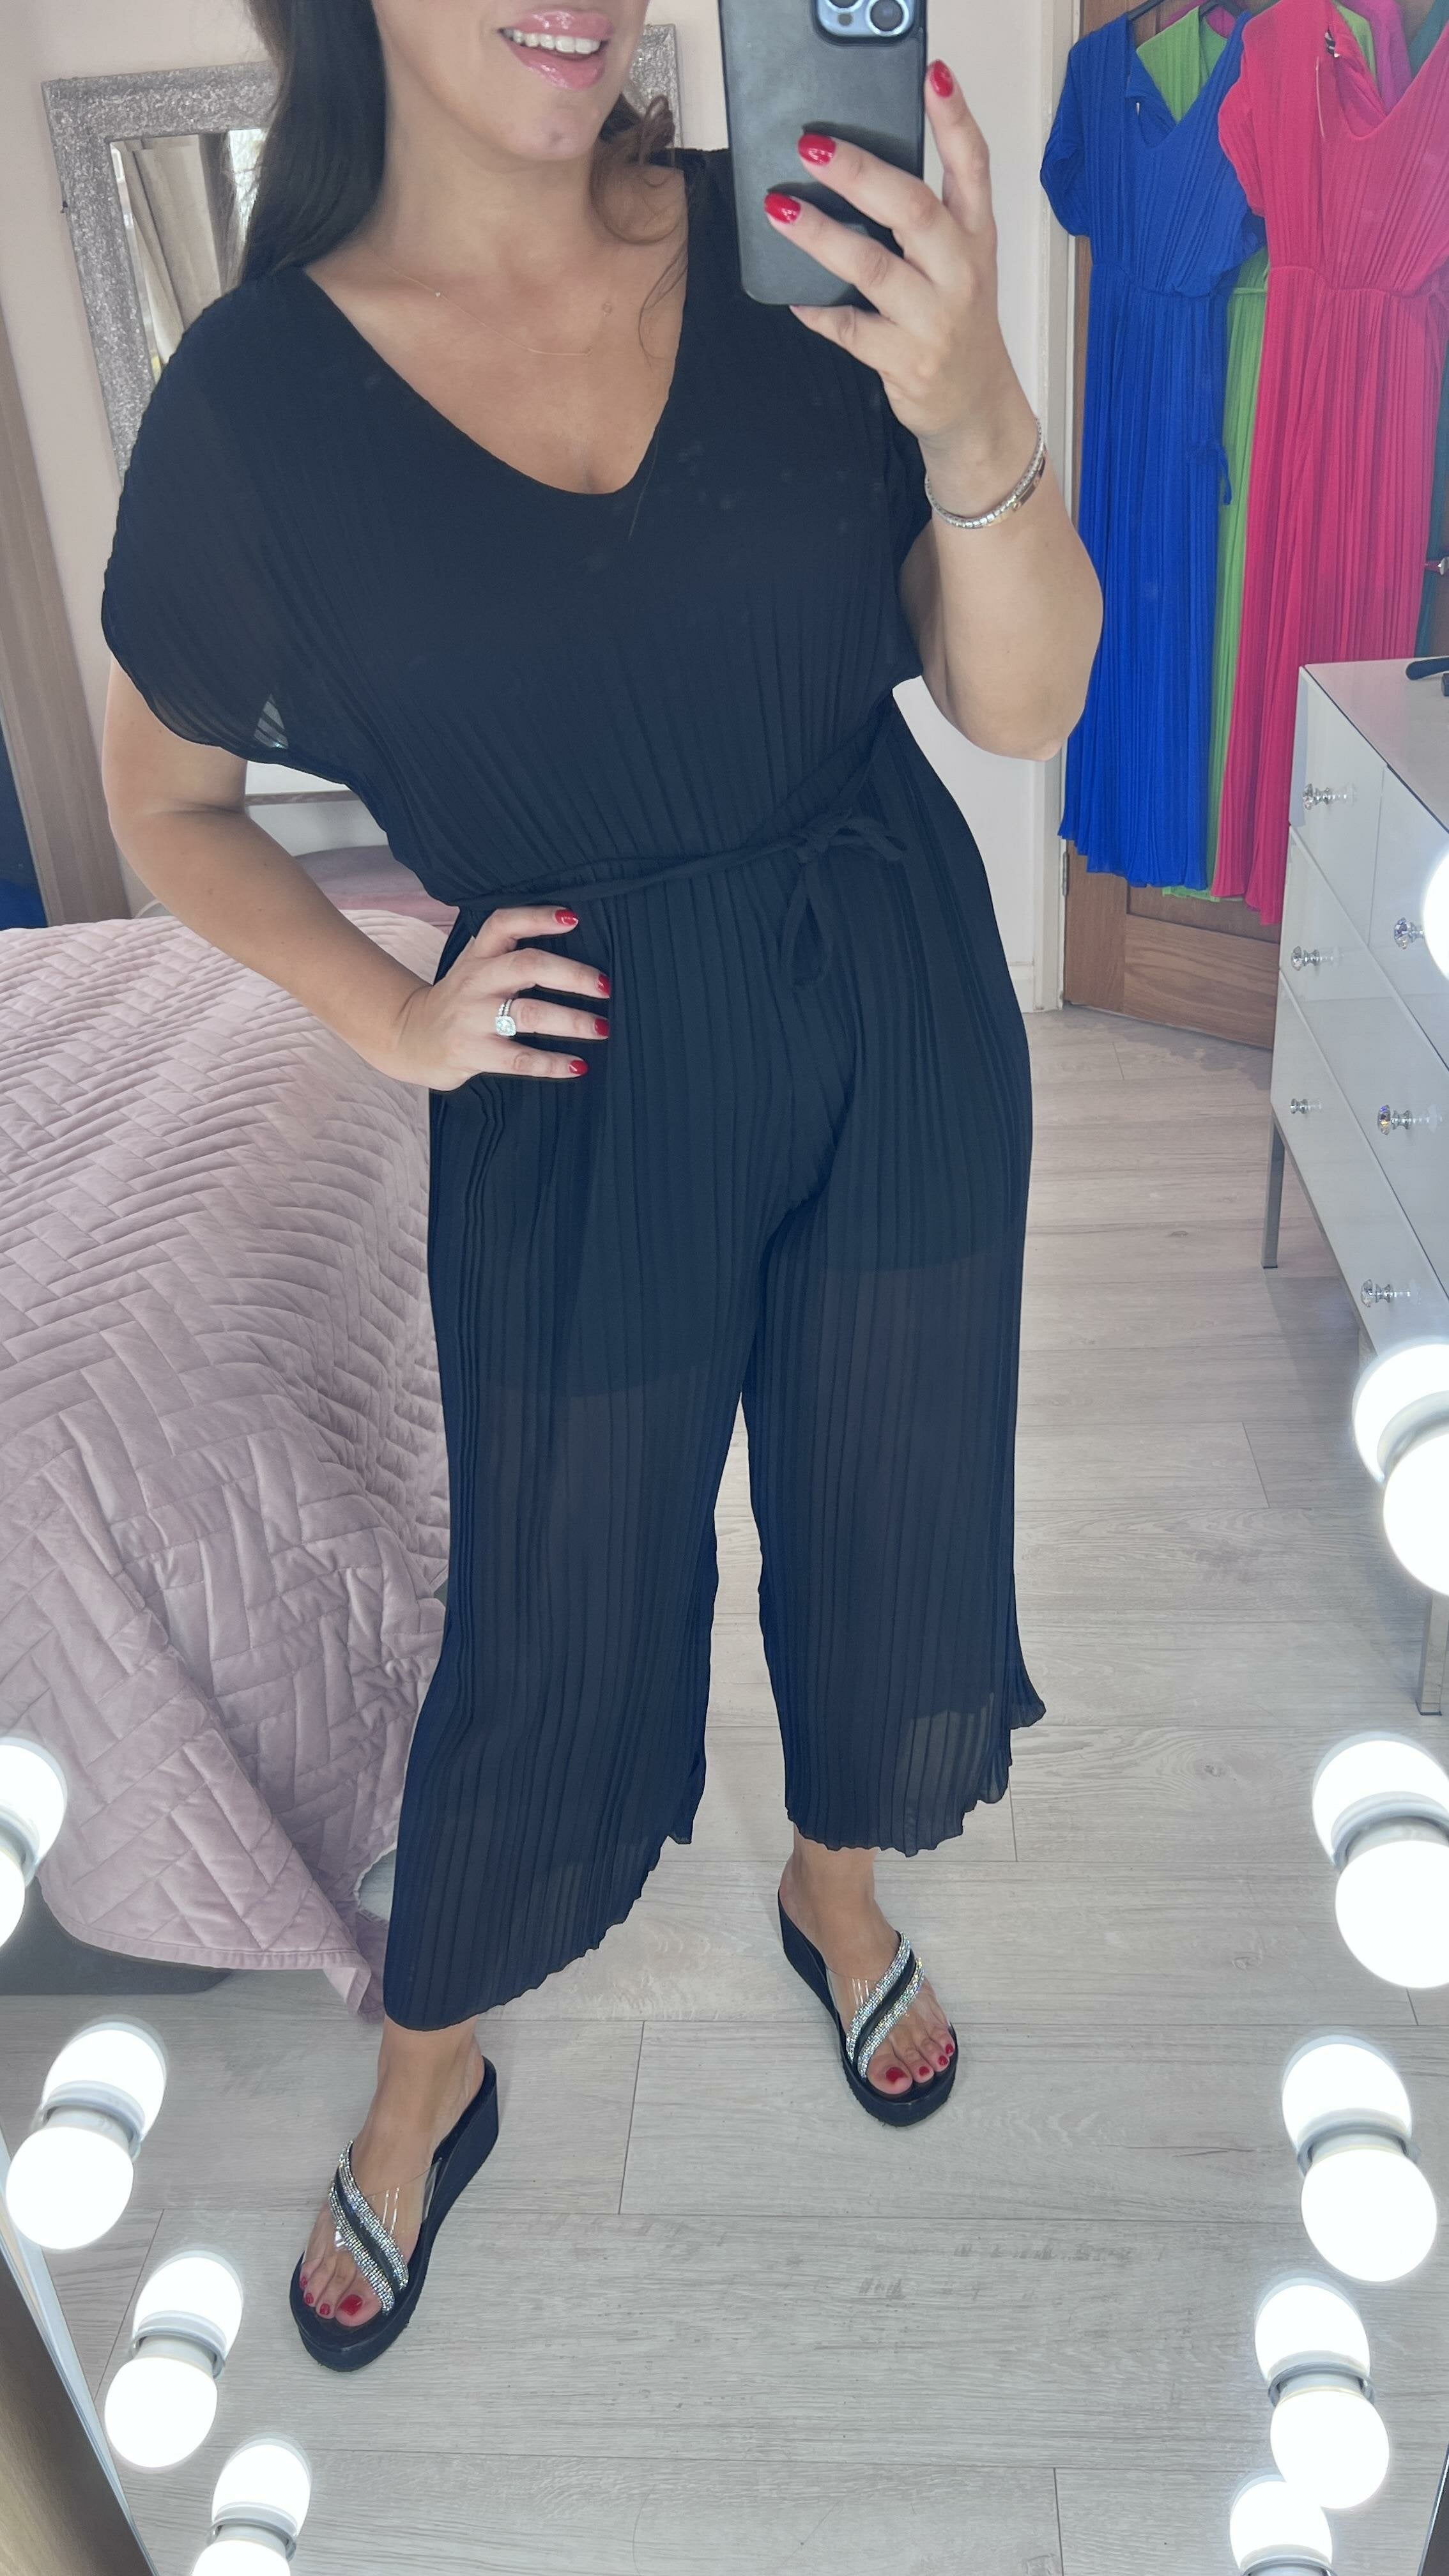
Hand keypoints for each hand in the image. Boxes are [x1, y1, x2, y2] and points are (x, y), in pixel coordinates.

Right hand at [386, 904, 610, 1086]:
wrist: (410, 1037)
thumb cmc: (459, 1000)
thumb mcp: (474, 967)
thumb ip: (509, 954)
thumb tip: (571, 941)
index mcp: (478, 956)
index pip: (504, 924)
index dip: (538, 918)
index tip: (573, 918)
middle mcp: (476, 981)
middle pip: (528, 966)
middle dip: (572, 975)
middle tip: (605, 987)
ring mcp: (473, 1018)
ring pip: (530, 1014)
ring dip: (572, 1021)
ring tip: (602, 1028)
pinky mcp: (473, 1052)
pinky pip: (521, 1059)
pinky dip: (553, 1063)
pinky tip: (578, 1066)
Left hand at [764, 61, 1035, 500]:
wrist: (975, 406)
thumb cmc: (956, 321)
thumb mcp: (961, 262)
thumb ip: (928, 216)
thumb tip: (855, 166)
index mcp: (976, 237)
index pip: (973, 167)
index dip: (955, 119)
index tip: (933, 75)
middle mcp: (960, 273)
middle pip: (914, 210)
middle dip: (861, 174)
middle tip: (812, 148)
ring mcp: (934, 320)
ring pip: (873, 269)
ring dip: (822, 237)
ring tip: (780, 210)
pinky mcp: (906, 361)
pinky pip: (849, 329)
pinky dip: (818, 311)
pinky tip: (793, 296)